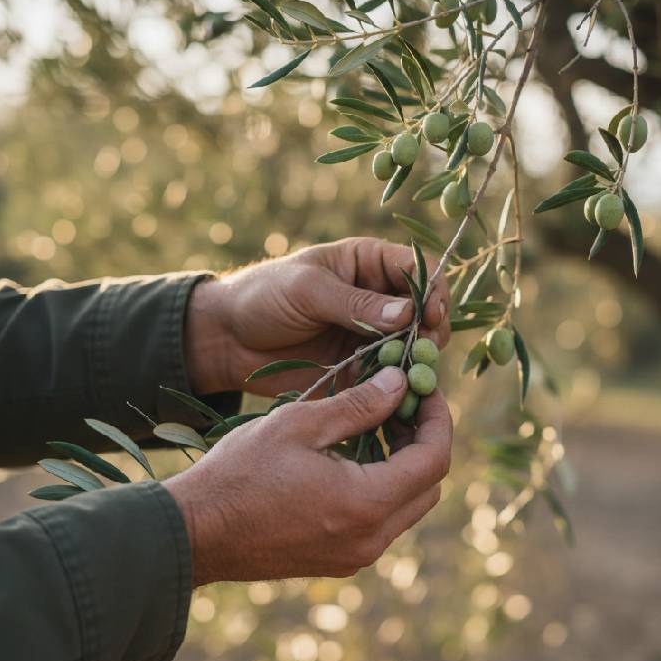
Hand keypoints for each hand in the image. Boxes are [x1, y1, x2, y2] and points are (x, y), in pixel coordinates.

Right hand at [164, 367, 451, 585]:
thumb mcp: (299, 424)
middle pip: (428, 487)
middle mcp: (370, 539)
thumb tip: (400, 384)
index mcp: (366, 503)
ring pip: (406, 507)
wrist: (196, 531)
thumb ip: (358, 405)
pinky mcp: (336, 561)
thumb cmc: (240, 472)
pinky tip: (352, 459)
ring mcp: (354, 556)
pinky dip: (381, 488)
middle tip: (403, 406)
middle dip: (425, 442)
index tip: (426, 390)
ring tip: (376, 426)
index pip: (434, 460)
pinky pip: (379, 523)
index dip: (438, 420)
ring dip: (403, 466)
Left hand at [186, 237, 450, 395]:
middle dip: (430, 332)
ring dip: (415, 363)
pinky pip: (388, 378)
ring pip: (411, 348)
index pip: (418, 269)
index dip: (433, 290)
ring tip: (408, 378)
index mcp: (367, 262)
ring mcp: (369, 335)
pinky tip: (393, 398)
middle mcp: (376, 297)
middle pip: (424, 312)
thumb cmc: (263, 296)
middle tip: (421, 353)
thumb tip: (406, 314)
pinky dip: (395, 387)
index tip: (432, 315)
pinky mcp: (358, 368)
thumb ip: (355, 302)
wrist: (227, 339)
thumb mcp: (307, 290)